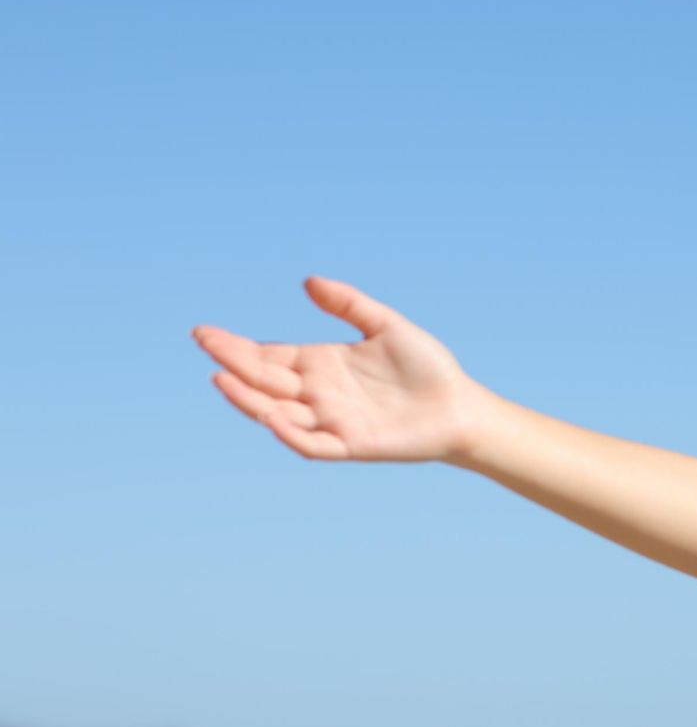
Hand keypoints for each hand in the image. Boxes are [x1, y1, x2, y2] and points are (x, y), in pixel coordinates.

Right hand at [191, 276, 491, 462]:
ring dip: (249, 399)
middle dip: (233, 362)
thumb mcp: (386, 325)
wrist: (460, 406)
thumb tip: (308, 282)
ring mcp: (332, 420)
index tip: (204, 333)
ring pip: (278, 413)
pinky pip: (312, 444)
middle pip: (265, 380)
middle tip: (204, 343)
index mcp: (321, 364)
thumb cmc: (427, 367)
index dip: (237, 347)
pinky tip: (272, 417)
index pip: (268, 356)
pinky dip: (291, 434)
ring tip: (222, 378)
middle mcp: (319, 393)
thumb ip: (349, 304)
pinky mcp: (351, 444)